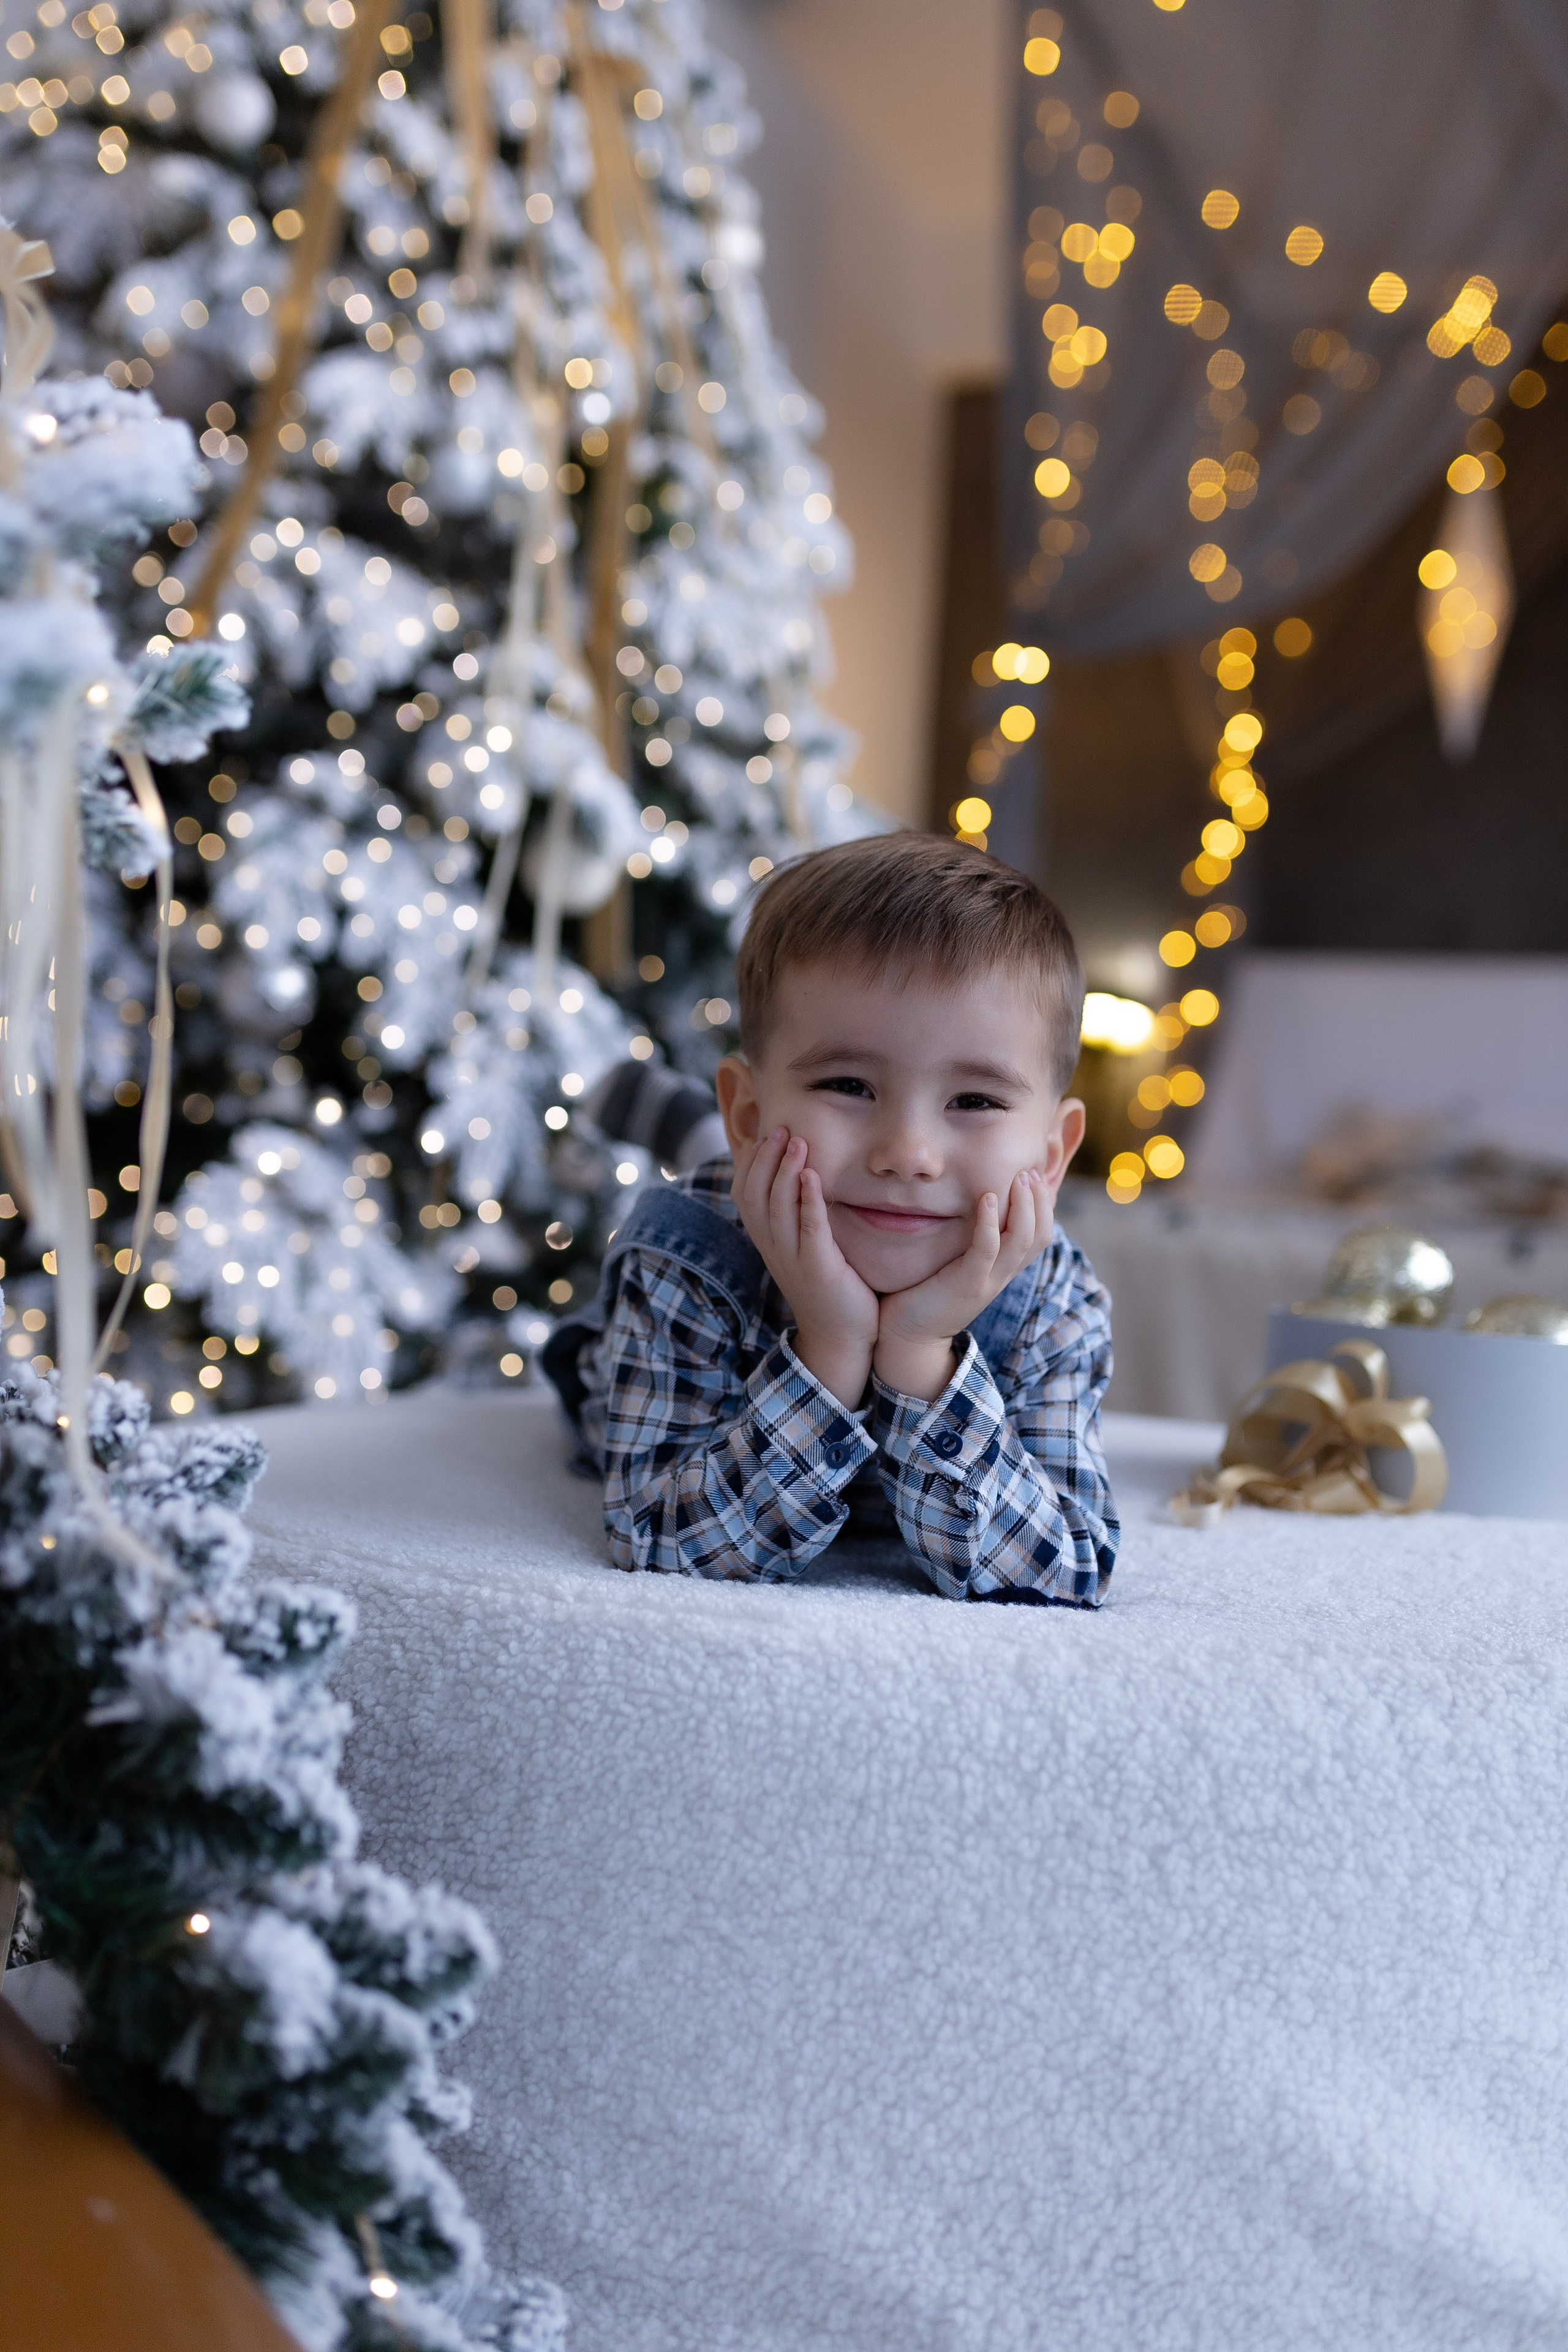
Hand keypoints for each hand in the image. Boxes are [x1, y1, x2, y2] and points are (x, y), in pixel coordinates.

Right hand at [731, 1128, 878, 1407]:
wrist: (841, 1339)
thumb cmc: (829, 1287)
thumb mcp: (804, 1248)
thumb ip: (797, 1216)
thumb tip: (800, 1176)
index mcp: (768, 1242)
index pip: (743, 1196)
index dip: (749, 1164)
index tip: (762, 1136)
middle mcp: (774, 1249)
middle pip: (754, 1196)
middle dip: (765, 1159)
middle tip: (781, 1128)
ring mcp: (794, 1260)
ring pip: (777, 1209)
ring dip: (784, 1171)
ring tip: (796, 1141)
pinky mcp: (819, 1269)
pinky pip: (809, 1230)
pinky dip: (808, 1201)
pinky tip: (812, 1175)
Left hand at [874, 1168, 1051, 1402]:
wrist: (906, 1337)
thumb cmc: (924, 1292)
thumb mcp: (954, 1262)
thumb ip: (967, 1239)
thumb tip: (967, 1204)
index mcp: (1002, 1268)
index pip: (1039, 1235)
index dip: (1043, 1205)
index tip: (1032, 1174)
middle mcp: (1002, 1275)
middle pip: (1040, 1235)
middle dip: (1039, 1200)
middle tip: (1028, 1170)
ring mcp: (988, 1281)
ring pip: (1022, 1240)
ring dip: (1024, 1206)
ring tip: (1018, 1178)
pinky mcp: (967, 1285)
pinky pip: (987, 1249)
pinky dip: (989, 1222)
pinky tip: (987, 1198)